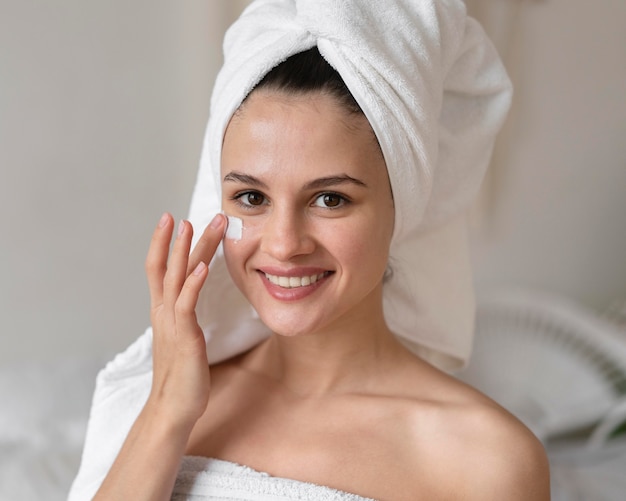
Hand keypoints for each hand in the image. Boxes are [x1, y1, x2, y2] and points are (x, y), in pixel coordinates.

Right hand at [144, 212, 225, 429]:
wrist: (173, 408)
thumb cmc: (183, 375)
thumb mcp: (183, 338)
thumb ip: (184, 316)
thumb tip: (191, 300)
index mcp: (163, 311)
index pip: (158, 269)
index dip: (163, 243)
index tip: (174, 218)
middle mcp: (164, 312)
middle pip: (168, 266)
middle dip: (181, 237)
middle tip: (193, 211)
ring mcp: (172, 323)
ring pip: (176, 277)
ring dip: (187, 249)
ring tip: (195, 224)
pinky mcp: (185, 336)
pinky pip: (187, 304)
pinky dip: (193, 283)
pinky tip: (204, 266)